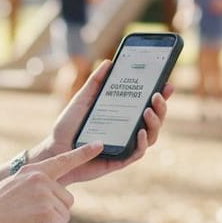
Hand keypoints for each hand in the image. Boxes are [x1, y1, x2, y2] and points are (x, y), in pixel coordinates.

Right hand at [0, 142, 104, 222]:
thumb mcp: (12, 191)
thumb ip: (33, 190)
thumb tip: (49, 203)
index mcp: (32, 171)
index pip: (63, 160)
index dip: (83, 153)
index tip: (99, 144)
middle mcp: (41, 178)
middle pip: (67, 200)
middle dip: (54, 215)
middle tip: (29, 220)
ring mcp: (45, 192)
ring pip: (64, 215)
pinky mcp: (47, 209)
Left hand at [34, 60, 173, 184]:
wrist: (55, 151)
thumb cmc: (68, 127)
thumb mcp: (81, 100)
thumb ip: (95, 82)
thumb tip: (109, 62)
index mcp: (122, 115)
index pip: (146, 104)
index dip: (160, 95)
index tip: (166, 82)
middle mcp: (128, 130)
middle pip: (154, 120)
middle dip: (161, 107)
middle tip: (157, 95)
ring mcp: (126, 146)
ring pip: (151, 136)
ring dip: (155, 123)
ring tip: (148, 110)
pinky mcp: (120, 160)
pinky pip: (138, 153)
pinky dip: (142, 142)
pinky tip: (140, 132)